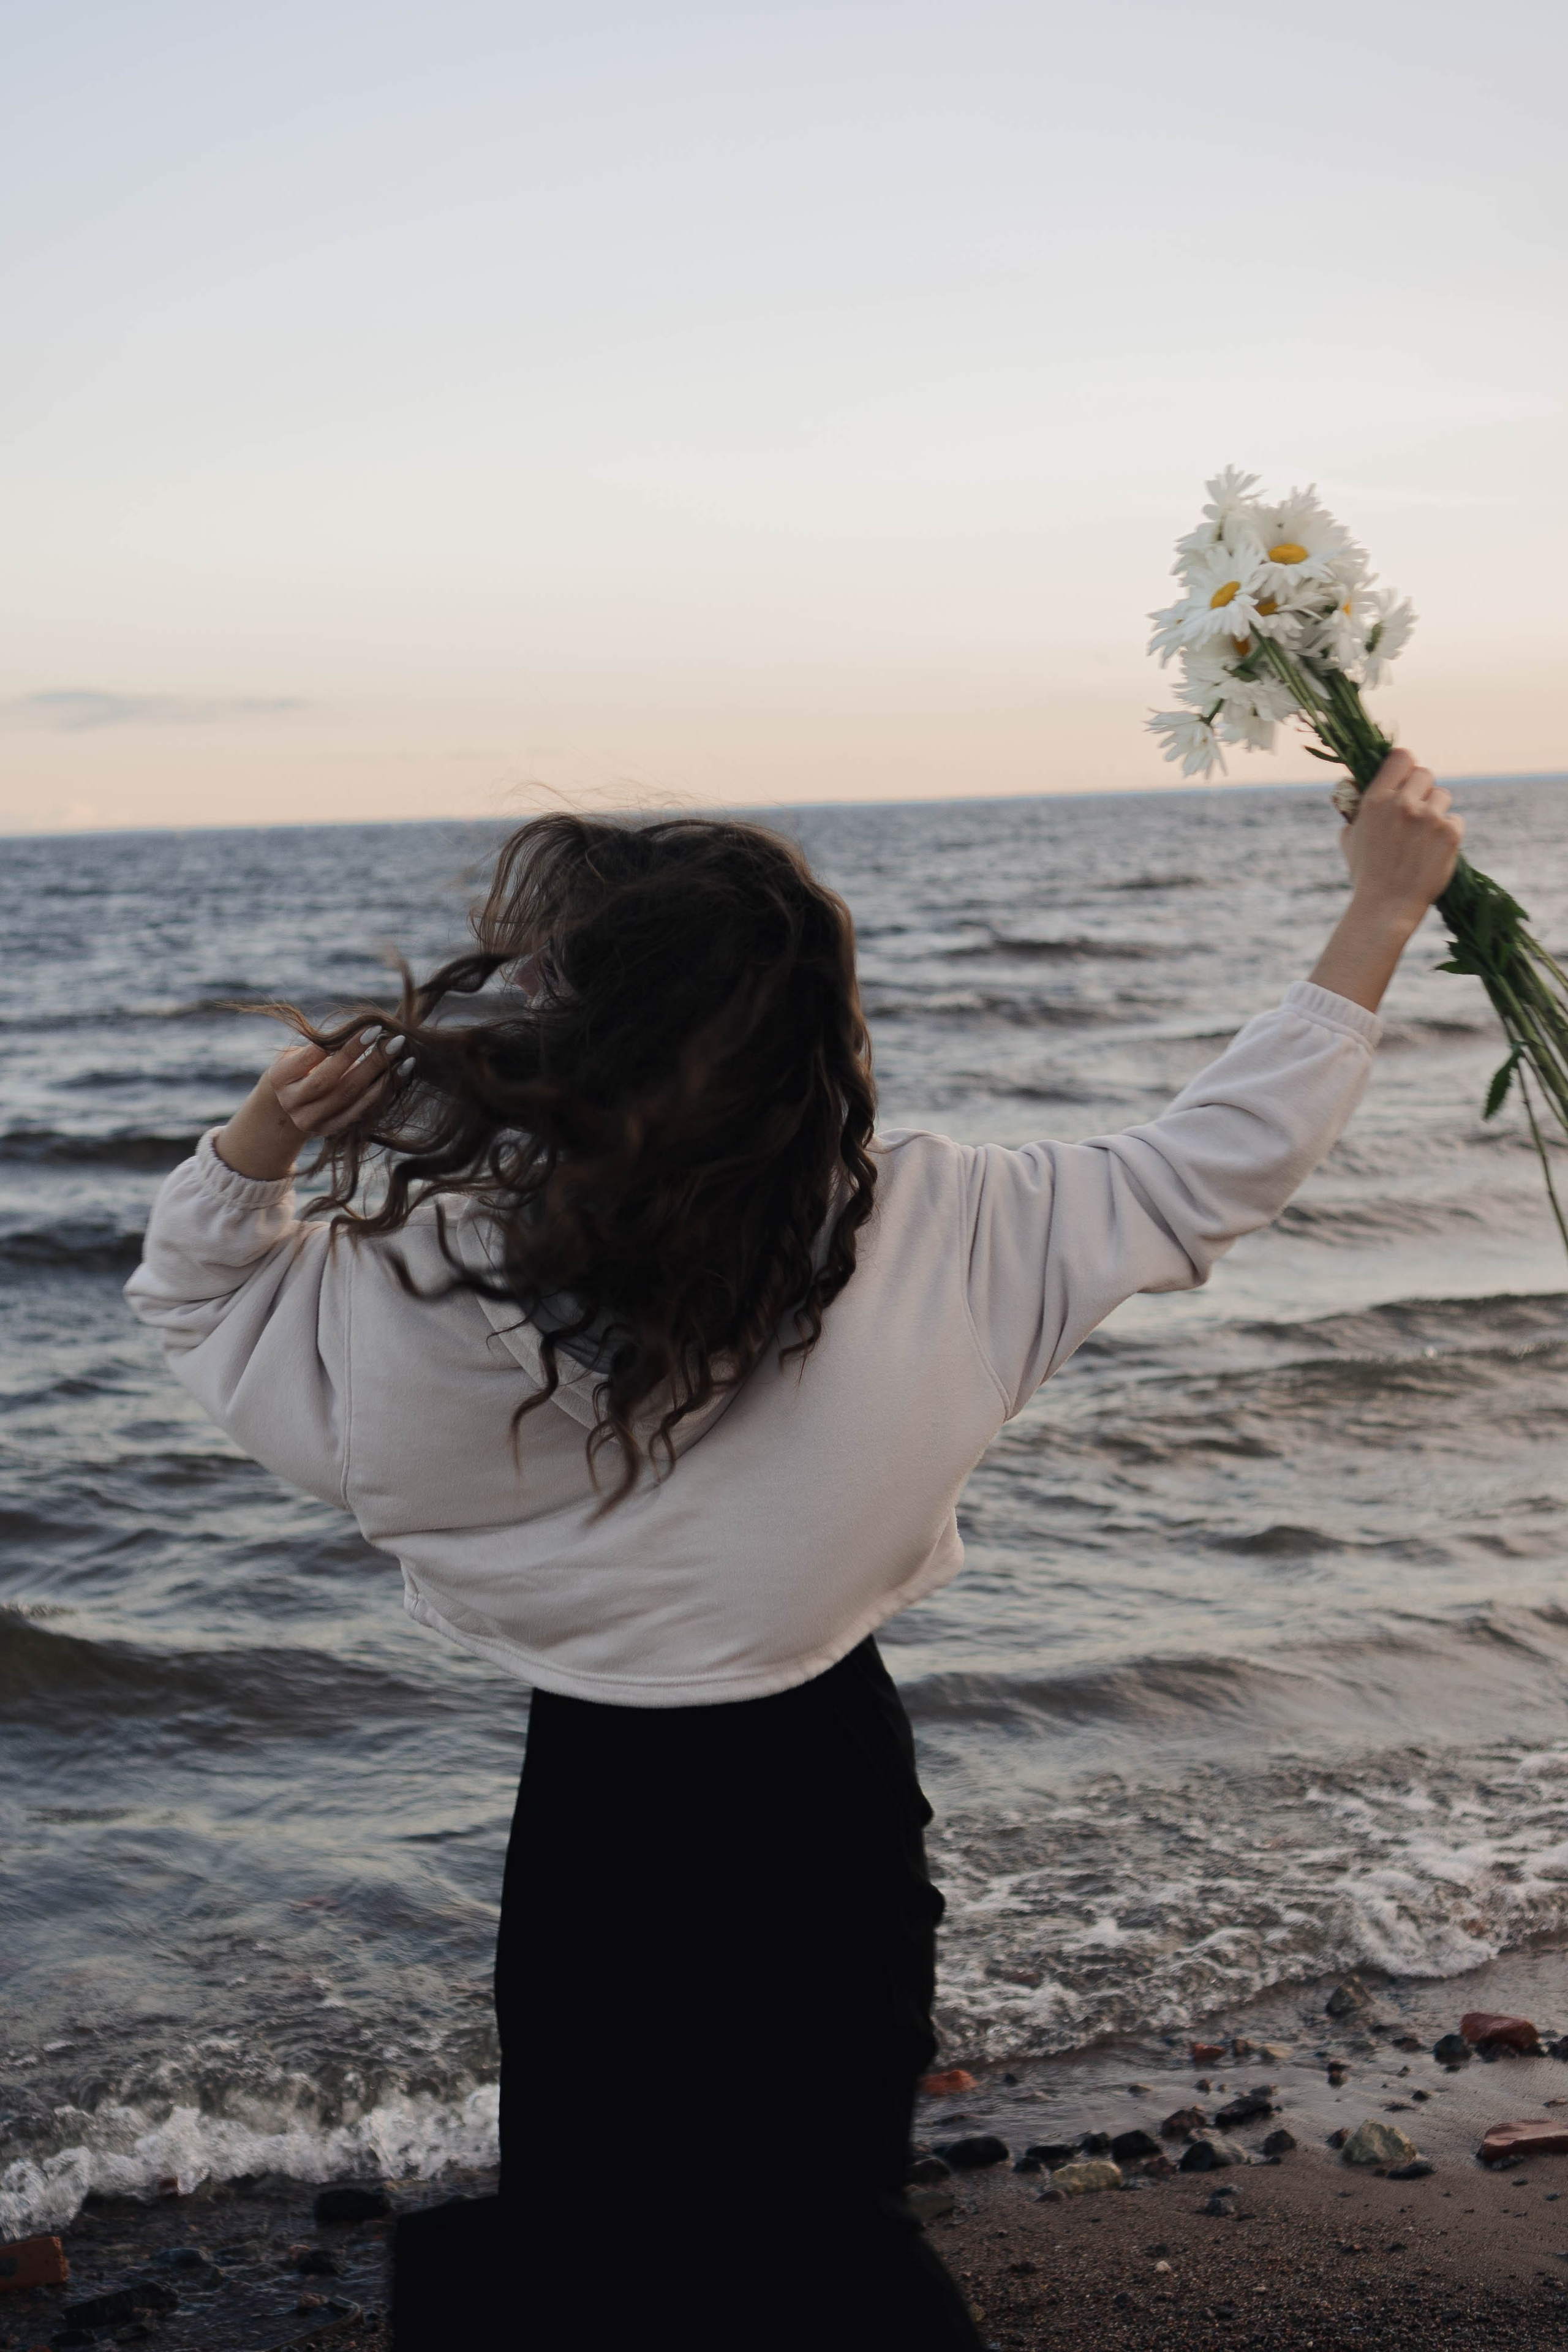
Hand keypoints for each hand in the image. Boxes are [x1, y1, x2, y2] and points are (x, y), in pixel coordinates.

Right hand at [214, 1027, 406, 1180]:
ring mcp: (311, 1120)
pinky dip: (382, 1093)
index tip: (372, 1029)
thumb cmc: (300, 1067)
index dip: (343, 1045)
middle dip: (366, 1060)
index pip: (313, 1057)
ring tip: (404, 1058)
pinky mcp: (330, 1130)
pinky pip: (360, 1112)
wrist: (289, 1105)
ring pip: (350, 1098)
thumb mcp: (298, 1053)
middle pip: (333, 1081)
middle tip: (393, 1041)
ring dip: (381, 1077)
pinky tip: (399, 1076)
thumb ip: (322, 1046)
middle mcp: (293, 1102)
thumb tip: (362, 1032)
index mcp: (280, 1078)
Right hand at [1310, 750, 1464, 1013]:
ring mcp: (1428, 817)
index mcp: (1375, 800)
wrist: (1385, 908)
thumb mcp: (1351, 840)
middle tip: (1418, 813)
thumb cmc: (1366, 875)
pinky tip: (1435, 852)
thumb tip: (1359, 792)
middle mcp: (1402, 804)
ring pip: (1443, 797)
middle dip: (1423, 791)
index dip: (1406, 767)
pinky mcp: (1450, 833)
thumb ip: (1358, 812)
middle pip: (1425, 774)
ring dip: (1437, 812)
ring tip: (1425, 838)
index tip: (1406, 780)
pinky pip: (1456, 820)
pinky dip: (1449, 834)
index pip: (1402, 757)